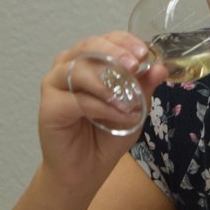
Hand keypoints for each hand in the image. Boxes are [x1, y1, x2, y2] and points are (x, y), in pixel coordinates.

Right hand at [39, 31, 166, 190]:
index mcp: (90, 60)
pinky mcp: (48, 107)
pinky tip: (118, 116)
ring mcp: (55, 84)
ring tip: (128, 102)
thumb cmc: (107, 134)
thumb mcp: (134, 108)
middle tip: (134, 65)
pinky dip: (101, 107)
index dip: (125, 42)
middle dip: (114, 54)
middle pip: (89, 46)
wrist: (87, 169)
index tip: (144, 53)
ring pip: (79, 70)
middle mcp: (68, 66)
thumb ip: (144, 87)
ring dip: (108, 84)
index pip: (107, 39)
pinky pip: (78, 100)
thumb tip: (161, 68)